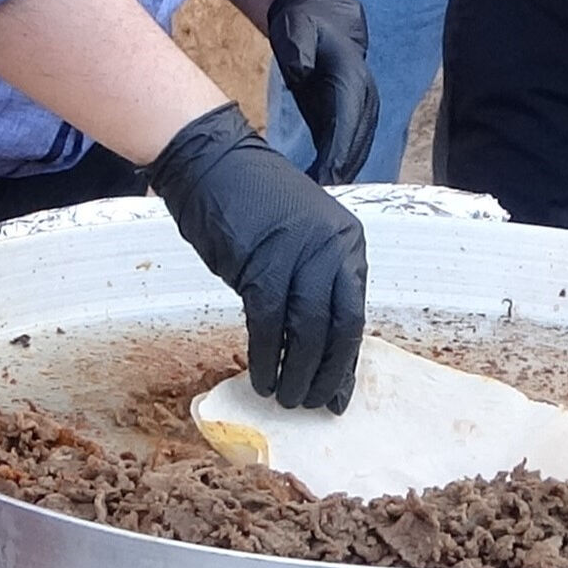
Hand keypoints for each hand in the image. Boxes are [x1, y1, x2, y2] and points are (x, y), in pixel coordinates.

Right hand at [146, 105, 367, 410]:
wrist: (213, 163)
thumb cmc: (254, 202)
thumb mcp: (302, 237)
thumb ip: (315, 281)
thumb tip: (319, 345)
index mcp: (348, 243)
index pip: (354, 313)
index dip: (346, 360)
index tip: (338, 393)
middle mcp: (332, 250)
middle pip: (338, 327)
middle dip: (326, 373)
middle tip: (312, 404)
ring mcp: (299, 257)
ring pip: (306, 332)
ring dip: (295, 374)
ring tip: (286, 399)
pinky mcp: (262, 266)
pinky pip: (269, 325)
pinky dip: (265, 358)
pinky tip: (261, 379)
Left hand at [263, 0, 378, 184]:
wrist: (325, 21)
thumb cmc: (307, 26)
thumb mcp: (298, 29)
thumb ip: (297, 49)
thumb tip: (301, 73)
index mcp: (352, 82)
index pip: (348, 125)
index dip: (338, 155)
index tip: (327, 179)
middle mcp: (363, 101)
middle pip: (355, 146)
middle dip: (339, 175)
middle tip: (317, 202)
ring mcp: (359, 113)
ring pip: (354, 153)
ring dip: (339, 177)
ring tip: (317, 203)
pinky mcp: (346, 121)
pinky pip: (345, 151)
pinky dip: (334, 170)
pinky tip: (317, 189)